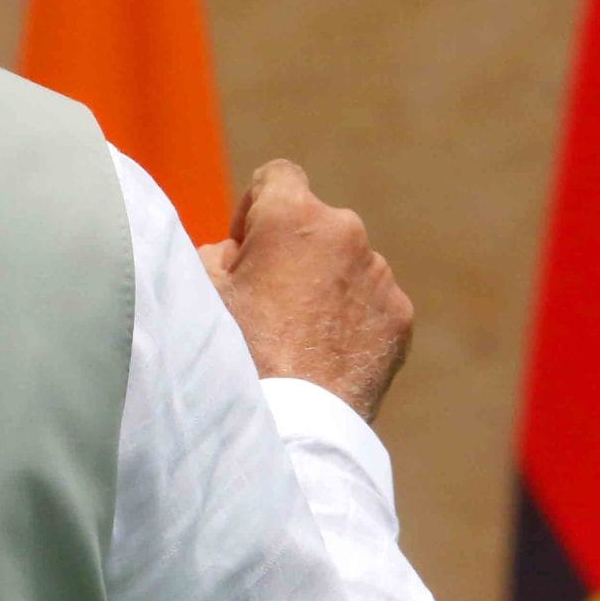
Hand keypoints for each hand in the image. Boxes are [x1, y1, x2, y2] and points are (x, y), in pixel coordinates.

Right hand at [197, 159, 413, 423]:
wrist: (290, 424)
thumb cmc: (235, 350)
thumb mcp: (199, 287)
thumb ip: (218, 250)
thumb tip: (238, 252)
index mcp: (294, 216)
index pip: (277, 176)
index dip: (255, 210)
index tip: (245, 253)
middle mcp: (347, 232)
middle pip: (315, 225)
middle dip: (293, 251)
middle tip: (267, 301)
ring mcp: (380, 276)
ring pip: (346, 264)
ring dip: (325, 284)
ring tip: (297, 337)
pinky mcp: (400, 316)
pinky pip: (370, 302)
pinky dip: (351, 318)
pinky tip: (324, 354)